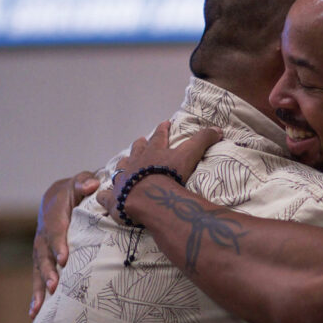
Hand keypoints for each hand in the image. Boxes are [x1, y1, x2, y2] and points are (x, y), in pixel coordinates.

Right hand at [29, 171, 98, 317]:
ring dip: (39, 287)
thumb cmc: (76, 189)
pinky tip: (35, 313)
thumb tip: (94, 184)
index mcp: (54, 214)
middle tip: (54, 286)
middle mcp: (43, 233)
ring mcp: (40, 248)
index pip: (56, 230)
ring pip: (37, 268)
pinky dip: (35, 294)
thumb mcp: (80, 181)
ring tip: (39, 308)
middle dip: (48, 270)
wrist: (57, 196)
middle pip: (44, 254)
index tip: (64, 259)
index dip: (59, 244)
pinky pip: (37, 276)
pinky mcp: (41, 259)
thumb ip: (85, 182)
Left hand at [96, 120, 220, 224]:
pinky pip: (105, 196)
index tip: (165, 123)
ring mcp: (122, 179)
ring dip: (123, 164)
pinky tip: (103, 195)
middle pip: (137, 149)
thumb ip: (203, 141)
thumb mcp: (189, 154)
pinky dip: (104, 195)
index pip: (159, 136)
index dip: (162, 129)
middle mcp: (135, 161)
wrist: (147, 195)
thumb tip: (219, 129)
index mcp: (153, 151)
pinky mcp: (113, 198)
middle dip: (140, 144)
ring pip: (120, 167)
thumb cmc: (168, 174)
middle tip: (141, 140)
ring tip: (123, 162)